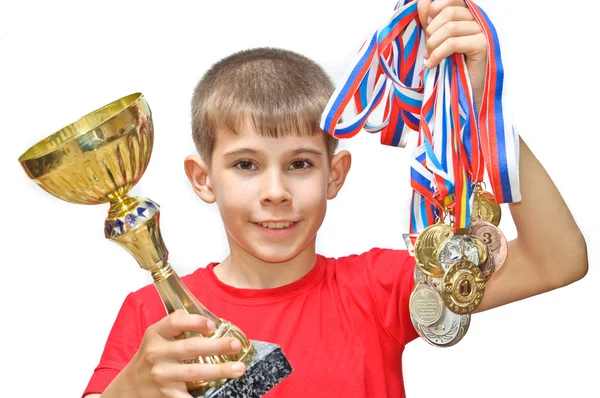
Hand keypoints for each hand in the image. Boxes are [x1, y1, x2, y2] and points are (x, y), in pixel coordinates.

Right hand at [117, 311, 245, 397]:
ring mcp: (161, 375)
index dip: (196, 322)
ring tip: (238, 368)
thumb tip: (212, 321)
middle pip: (191, 348)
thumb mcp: (158, 335)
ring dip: (220, 370)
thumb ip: (178, 325)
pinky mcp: (166, 394)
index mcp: (156, 334)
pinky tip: (221, 391)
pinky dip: (203, 395)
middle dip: (217, 346)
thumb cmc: (152, 355)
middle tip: (235, 345)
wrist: (131, 385)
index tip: (212, 326)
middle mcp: (157, 353)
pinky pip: (188, 396)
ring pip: (195, 372)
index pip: (176, 322)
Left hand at [417, 0, 486, 107]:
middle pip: (449, 12)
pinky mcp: (483, 45)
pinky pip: (454, 43)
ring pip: (451, 27)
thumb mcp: (436, 40)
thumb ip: (430, 20)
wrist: (464, 94)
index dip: (433, 7)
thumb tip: (421, 1)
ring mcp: (483, 31)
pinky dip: (438, 54)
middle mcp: (479, 19)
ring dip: (433, 44)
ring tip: (429, 58)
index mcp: (468, 14)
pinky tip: (432, 64)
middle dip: (432, 30)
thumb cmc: (450, 66)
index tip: (425, 24)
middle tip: (428, 48)